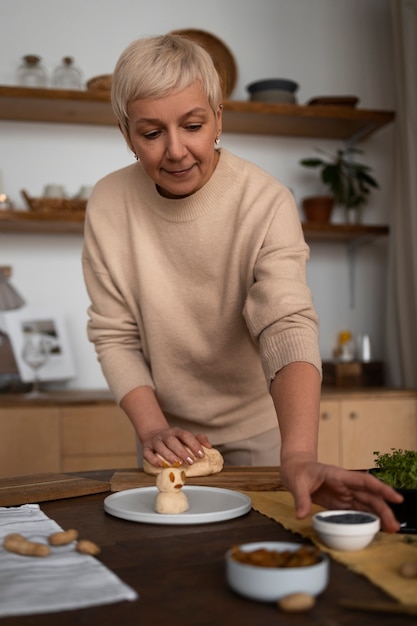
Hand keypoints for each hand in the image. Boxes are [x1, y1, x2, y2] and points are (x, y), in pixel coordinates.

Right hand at [141, 427, 211, 467]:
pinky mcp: (146, 448)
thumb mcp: (185, 437)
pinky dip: (153, 459)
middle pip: (172, 441)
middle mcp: (165, 435)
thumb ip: (198, 439)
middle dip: (182, 451)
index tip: (201, 455)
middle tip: (190, 461)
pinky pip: (148, 453)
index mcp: (176, 432)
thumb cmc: (174, 440)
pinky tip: (160, 465)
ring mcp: (155, 441)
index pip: (185, 435)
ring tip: (177, 463)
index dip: (194, 444)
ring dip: (169, 455)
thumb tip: (209, 446)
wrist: (153, 435)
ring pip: (160, 446)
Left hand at [280, 456, 403, 532]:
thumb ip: (301, 498)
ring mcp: (344, 494)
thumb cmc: (297, 470)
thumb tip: (301, 515)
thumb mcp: (296, 482)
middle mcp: (346, 485)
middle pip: (370, 497)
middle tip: (394, 527)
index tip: (397, 499)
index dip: (382, 489)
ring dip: (379, 516)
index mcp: (339, 476)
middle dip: (384, 510)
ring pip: (366, 505)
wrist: (294, 468)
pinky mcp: (340, 503)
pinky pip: (357, 511)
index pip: (365, 481)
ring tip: (390, 530)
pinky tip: (376, 528)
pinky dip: (367, 519)